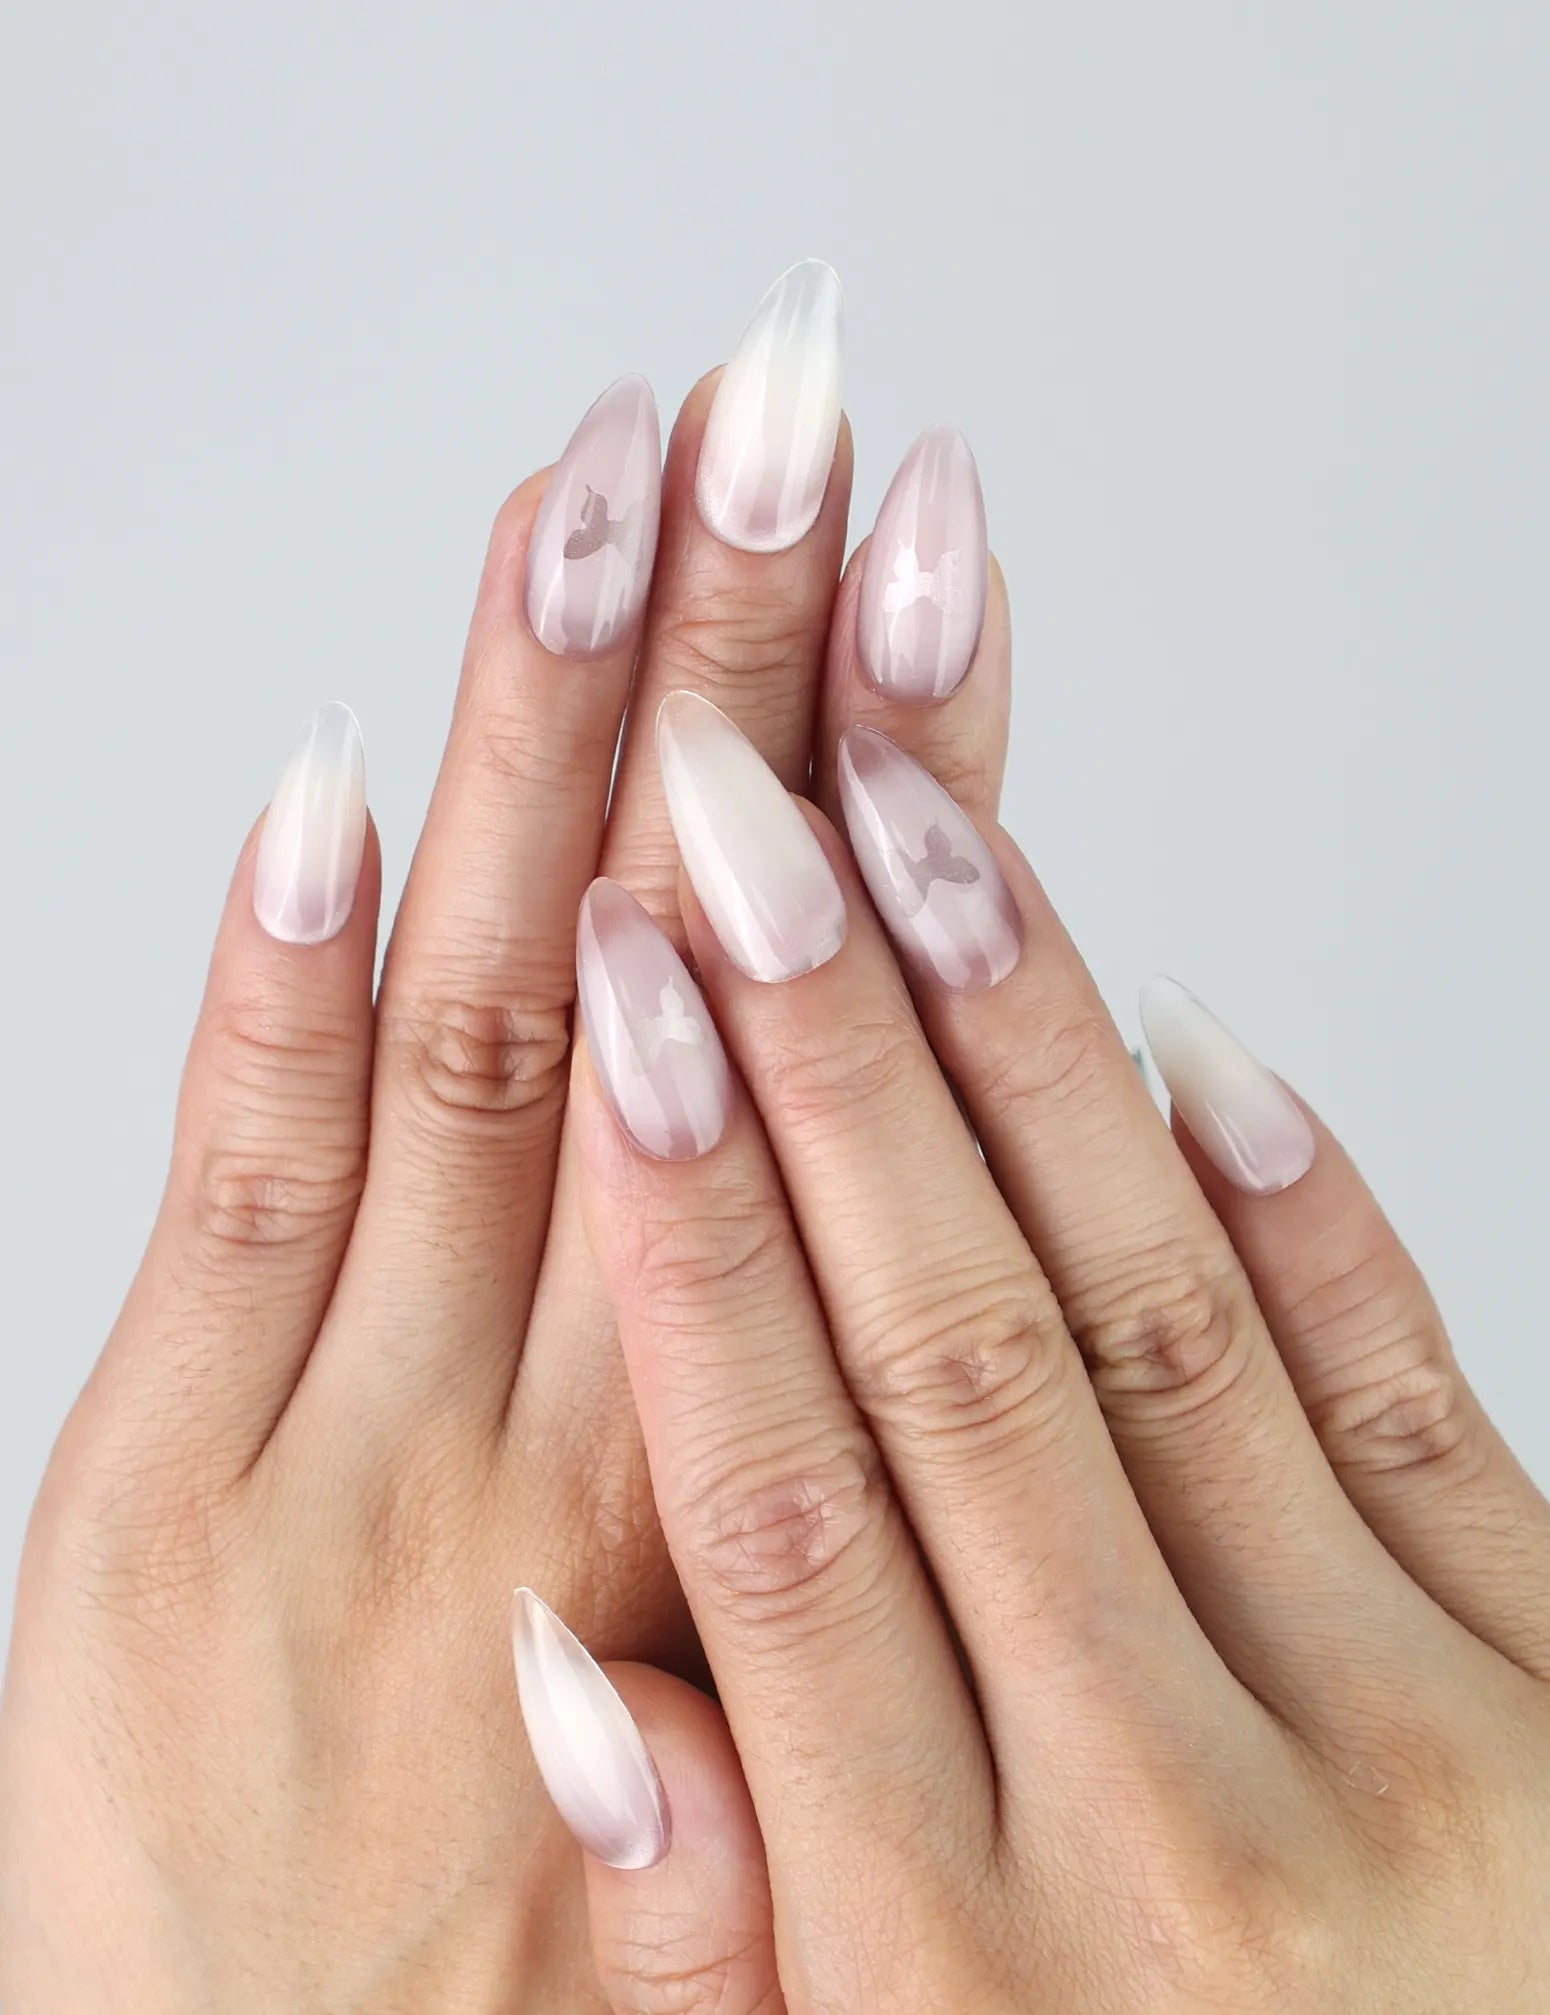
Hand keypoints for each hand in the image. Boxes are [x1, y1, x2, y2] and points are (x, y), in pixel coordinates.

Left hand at [0, 264, 856, 2009]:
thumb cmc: (560, 2012)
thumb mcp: (799, 1778)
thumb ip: (845, 1524)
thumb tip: (918, 1315)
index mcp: (758, 1486)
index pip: (852, 1049)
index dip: (898, 786)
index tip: (922, 574)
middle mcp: (574, 1425)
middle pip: (687, 965)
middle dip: (738, 668)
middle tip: (783, 426)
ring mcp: (346, 1445)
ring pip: (486, 1023)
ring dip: (540, 744)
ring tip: (606, 505)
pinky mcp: (149, 1497)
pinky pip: (245, 1183)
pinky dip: (286, 977)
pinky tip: (341, 787)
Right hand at [535, 547, 1549, 2009]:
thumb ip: (727, 1945)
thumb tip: (567, 1683)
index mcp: (960, 1967)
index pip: (775, 1511)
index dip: (684, 1235)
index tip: (617, 1015)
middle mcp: (1172, 1836)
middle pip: (952, 1366)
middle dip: (824, 1063)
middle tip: (741, 829)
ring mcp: (1396, 1750)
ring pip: (1158, 1329)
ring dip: (1022, 1059)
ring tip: (918, 840)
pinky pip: (1404, 1389)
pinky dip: (1295, 1197)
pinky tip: (1191, 1038)